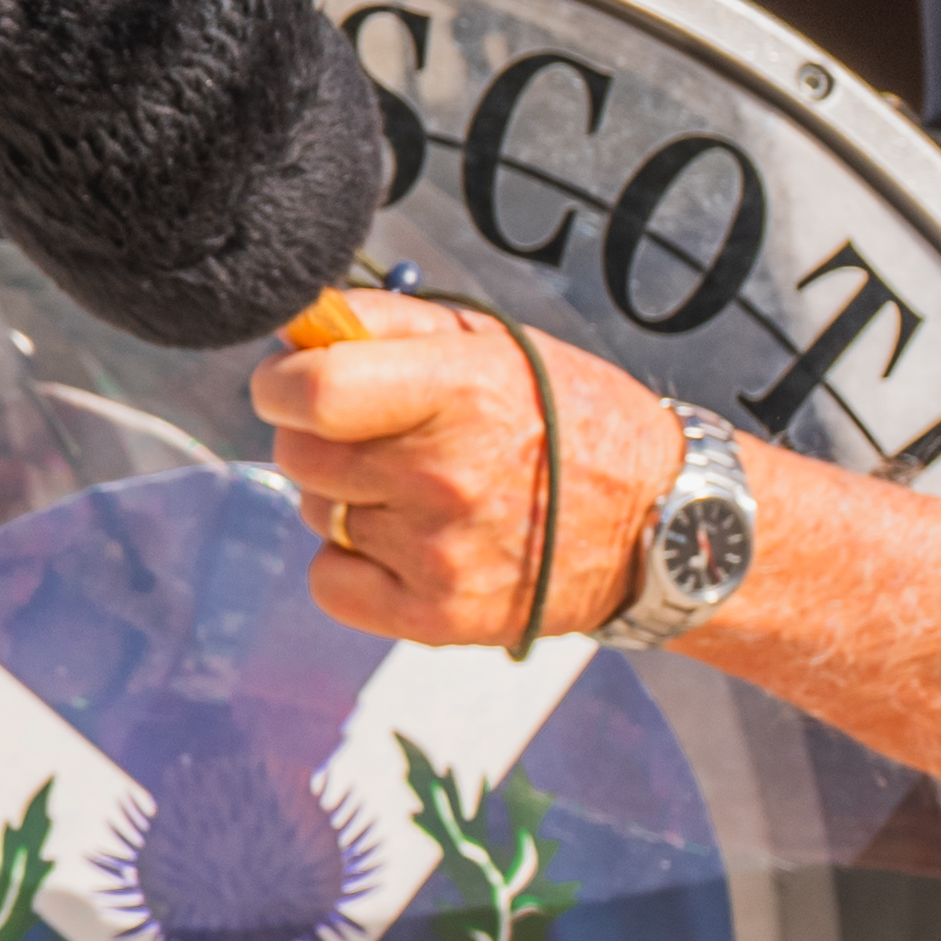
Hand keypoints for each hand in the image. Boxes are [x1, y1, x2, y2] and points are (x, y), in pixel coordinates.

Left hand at [247, 291, 685, 654]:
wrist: (659, 520)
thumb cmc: (567, 418)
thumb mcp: (489, 342)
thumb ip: (382, 324)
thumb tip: (292, 327)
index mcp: (459, 393)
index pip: (312, 392)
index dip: (281, 383)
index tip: (292, 382)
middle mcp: (445, 477)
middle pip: (299, 454)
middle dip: (315, 436)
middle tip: (372, 434)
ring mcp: (439, 553)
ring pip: (316, 511)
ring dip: (343, 496)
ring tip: (415, 487)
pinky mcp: (436, 616)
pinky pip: (328, 581)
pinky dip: (349, 562)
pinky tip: (403, 541)